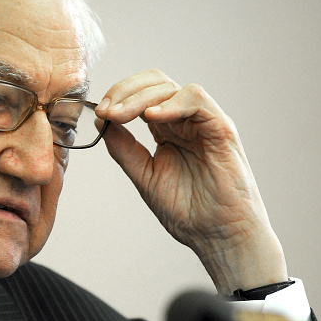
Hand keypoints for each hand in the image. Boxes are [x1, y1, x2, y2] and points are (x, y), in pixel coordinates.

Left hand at [95, 69, 287, 293]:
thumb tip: (101, 121)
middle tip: (107, 110)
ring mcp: (203, 122)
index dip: (118, 96)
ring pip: (171, 87)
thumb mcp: (145, 175)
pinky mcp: (221, 128)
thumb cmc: (189, 211)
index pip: (141, 94)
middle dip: (124, 91)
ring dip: (140, 97)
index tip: (100, 112)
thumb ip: (124, 148)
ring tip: (121, 115)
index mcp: (167, 130)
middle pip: (154, 83)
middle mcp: (185, 121)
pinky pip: (196, 99)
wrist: (220, 237)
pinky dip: (172, 102)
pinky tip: (152, 117)